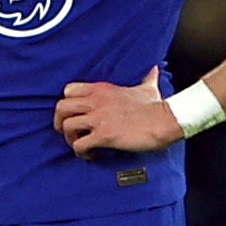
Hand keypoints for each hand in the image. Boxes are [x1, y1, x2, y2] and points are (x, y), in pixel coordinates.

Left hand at [55, 64, 180, 155]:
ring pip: (67, 127)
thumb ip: (147, 78)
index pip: (68, 90)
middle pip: (61, 108)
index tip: (74, 114)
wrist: (165, 120)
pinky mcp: (104, 135)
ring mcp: (99, 118)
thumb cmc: (156, 107)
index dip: (67, 104)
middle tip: (69, 133)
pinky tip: (91, 155)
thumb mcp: (148, 88)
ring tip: (80, 145)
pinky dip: (81, 152)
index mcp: (102, 89)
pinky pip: (80, 145)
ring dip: (70, 139)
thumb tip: (154, 69)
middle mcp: (96, 102)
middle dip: (60, 122)